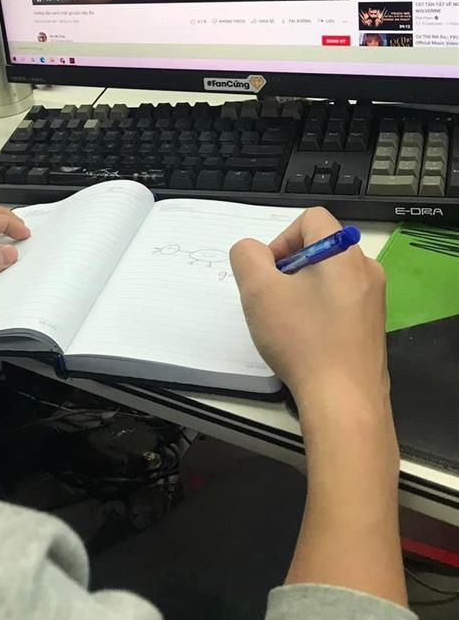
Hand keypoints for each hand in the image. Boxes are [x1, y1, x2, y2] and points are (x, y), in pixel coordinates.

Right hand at [230, 207, 388, 417]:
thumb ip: (246, 255)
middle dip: (289, 267)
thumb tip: (253, 252)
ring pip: (328, 276)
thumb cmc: (302, 339)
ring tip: (288, 321)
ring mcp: (373, 299)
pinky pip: (339, 301)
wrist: (343, 400)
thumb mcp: (258, 290)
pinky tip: (306, 339)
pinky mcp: (372, 325)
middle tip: (273, 299)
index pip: (310, 218)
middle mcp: (366, 269)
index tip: (269, 273)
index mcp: (344, 253)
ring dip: (301, 290)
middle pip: (318, 247)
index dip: (281, 238)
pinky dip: (318, 310)